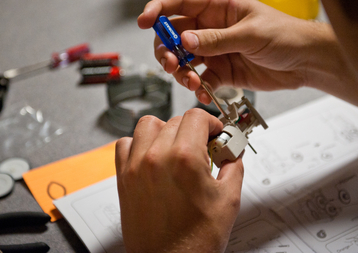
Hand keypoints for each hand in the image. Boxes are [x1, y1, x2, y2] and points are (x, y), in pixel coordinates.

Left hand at [116, 109, 243, 252]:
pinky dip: (139, 144)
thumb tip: (233, 152)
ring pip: (148, 125)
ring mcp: (136, 166)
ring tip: (177, 148)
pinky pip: (125, 143)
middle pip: (175, 120)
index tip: (216, 134)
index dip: (211, 123)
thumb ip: (233, 166)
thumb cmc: (194, 242)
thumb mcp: (228, 201)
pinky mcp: (124, 177)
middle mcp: (156, 157)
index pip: (196, 116)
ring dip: (165, 130)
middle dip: (194, 130)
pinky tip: (153, 156)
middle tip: (203, 147)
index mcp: (184, 158)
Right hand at [138, 0, 339, 104]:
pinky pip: (200, 80)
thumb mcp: (250, 34)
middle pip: (174, 35)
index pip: (180, 3)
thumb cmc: (286, 35)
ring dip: (180, 71)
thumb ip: (216, 40)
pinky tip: (204, 92)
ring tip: (190, 80)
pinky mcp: (222, 72)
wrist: (306, 62)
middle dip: (167, 49)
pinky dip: (197, 88)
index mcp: (218, 8)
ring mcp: (215, 51)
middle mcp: (212, 29)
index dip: (158, 10)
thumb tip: (185, 41)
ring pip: (184, 60)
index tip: (144, 22)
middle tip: (171, 63)